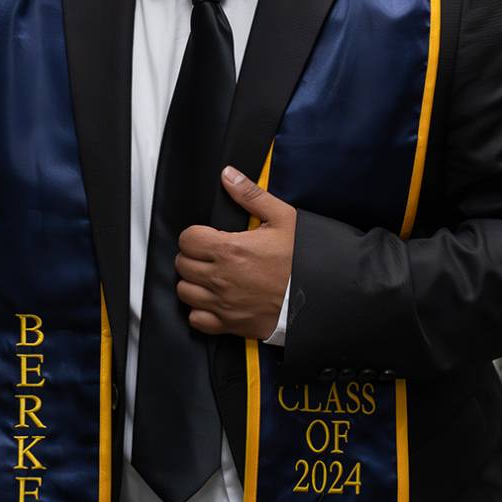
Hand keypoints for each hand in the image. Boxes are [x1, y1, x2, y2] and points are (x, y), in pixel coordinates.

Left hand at [174, 167, 295, 339]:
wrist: (318, 294)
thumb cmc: (301, 258)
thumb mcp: (281, 217)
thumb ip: (250, 194)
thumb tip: (228, 176)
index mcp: (230, 249)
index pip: (187, 239)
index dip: (194, 234)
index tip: (206, 236)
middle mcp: (221, 278)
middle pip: (183, 264)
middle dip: (193, 255)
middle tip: (209, 253)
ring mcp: (223, 304)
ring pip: (185, 291)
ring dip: (193, 281)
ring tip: (209, 275)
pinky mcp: (230, 325)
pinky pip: (197, 320)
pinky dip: (199, 310)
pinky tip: (213, 299)